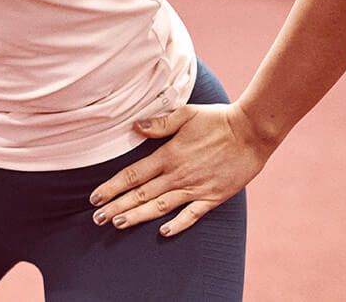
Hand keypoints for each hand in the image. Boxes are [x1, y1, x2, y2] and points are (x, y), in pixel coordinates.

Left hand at [88, 102, 270, 237]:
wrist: (251, 132)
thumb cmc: (217, 119)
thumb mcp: (186, 113)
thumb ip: (160, 122)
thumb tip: (136, 126)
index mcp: (168, 154)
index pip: (133, 174)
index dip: (112, 186)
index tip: (95, 197)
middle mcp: (177, 174)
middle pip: (141, 194)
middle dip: (117, 207)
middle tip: (97, 218)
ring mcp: (195, 188)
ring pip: (160, 207)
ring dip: (137, 217)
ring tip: (117, 224)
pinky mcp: (213, 197)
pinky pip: (192, 215)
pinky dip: (177, 225)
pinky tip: (163, 233)